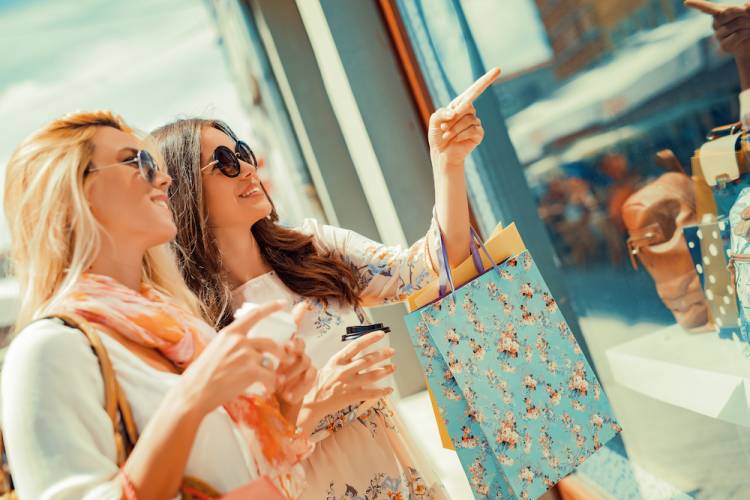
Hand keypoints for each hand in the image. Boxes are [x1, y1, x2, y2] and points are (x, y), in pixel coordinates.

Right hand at [177, 300, 286, 415]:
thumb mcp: (215, 350)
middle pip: (269, 342)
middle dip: (281, 351)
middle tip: (286, 358)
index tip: (283, 302)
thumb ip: (231, 345)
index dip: (271, 307)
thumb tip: (245, 345)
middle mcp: (238, 340)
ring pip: (270, 361)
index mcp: (229, 333)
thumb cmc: (201, 375)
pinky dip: (272, 384)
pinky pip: (270, 376)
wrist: (193, 393)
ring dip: (276, 371)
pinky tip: (268, 390)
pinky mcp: (250, 371)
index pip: (254, 314)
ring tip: (278, 378)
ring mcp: (245, 355)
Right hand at [300, 331, 394, 429]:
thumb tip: (353, 352)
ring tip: (393, 367)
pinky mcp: (352, 396)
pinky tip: (389, 390)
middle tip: (392, 351)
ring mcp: (349, 384)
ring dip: (384, 371)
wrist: (310, 404)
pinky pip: (370, 394)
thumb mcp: (326, 366)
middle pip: (367, 360)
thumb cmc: (316, 384)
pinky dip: (381, 392)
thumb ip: (340, 361)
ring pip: (372, 376)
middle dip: (382, 354)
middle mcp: (344, 370)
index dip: (370, 338)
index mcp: (337, 360)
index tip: (381, 334)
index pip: (356, 345)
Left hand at [428, 67, 499, 169]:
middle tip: (443, 128)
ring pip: (468, 120)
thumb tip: (455, 112)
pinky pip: (472, 130)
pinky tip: (456, 140)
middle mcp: (470, 111)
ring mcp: (475, 122)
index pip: (475, 90)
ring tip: (447, 136)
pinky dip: (460, 136)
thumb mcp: (434, 121)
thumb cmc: (438, 136)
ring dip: (453, 129)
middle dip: (452, 118)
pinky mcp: (479, 134)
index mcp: (460, 104)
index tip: (498, 69)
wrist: (442, 154)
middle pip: (466, 106)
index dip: (486, 80)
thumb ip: (441, 113)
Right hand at [686, 1, 749, 57]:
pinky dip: (746, 33)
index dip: (697, 5)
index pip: (707, 8)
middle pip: (727, 14)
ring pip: (734, 25)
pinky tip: (747, 35)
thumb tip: (747, 6)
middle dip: (742, 12)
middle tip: (749, 15)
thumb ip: (749, 7)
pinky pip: (736, 36)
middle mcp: (716, 24)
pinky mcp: (724, 46)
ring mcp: (719, 36)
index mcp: (720, 13)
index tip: (686, 2)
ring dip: (747, 24)